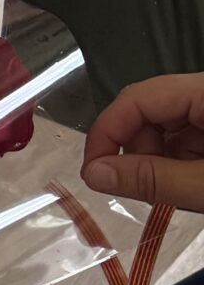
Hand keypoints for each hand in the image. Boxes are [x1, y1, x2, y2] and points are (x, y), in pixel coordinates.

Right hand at [83, 74, 203, 208]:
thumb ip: (153, 178)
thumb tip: (94, 174)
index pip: (136, 98)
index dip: (106, 134)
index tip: (92, 172)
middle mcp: (203, 92)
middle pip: (146, 112)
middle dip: (136, 153)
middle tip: (144, 190)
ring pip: (162, 128)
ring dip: (158, 162)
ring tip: (181, 192)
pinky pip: (183, 137)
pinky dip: (177, 164)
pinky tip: (190, 184)